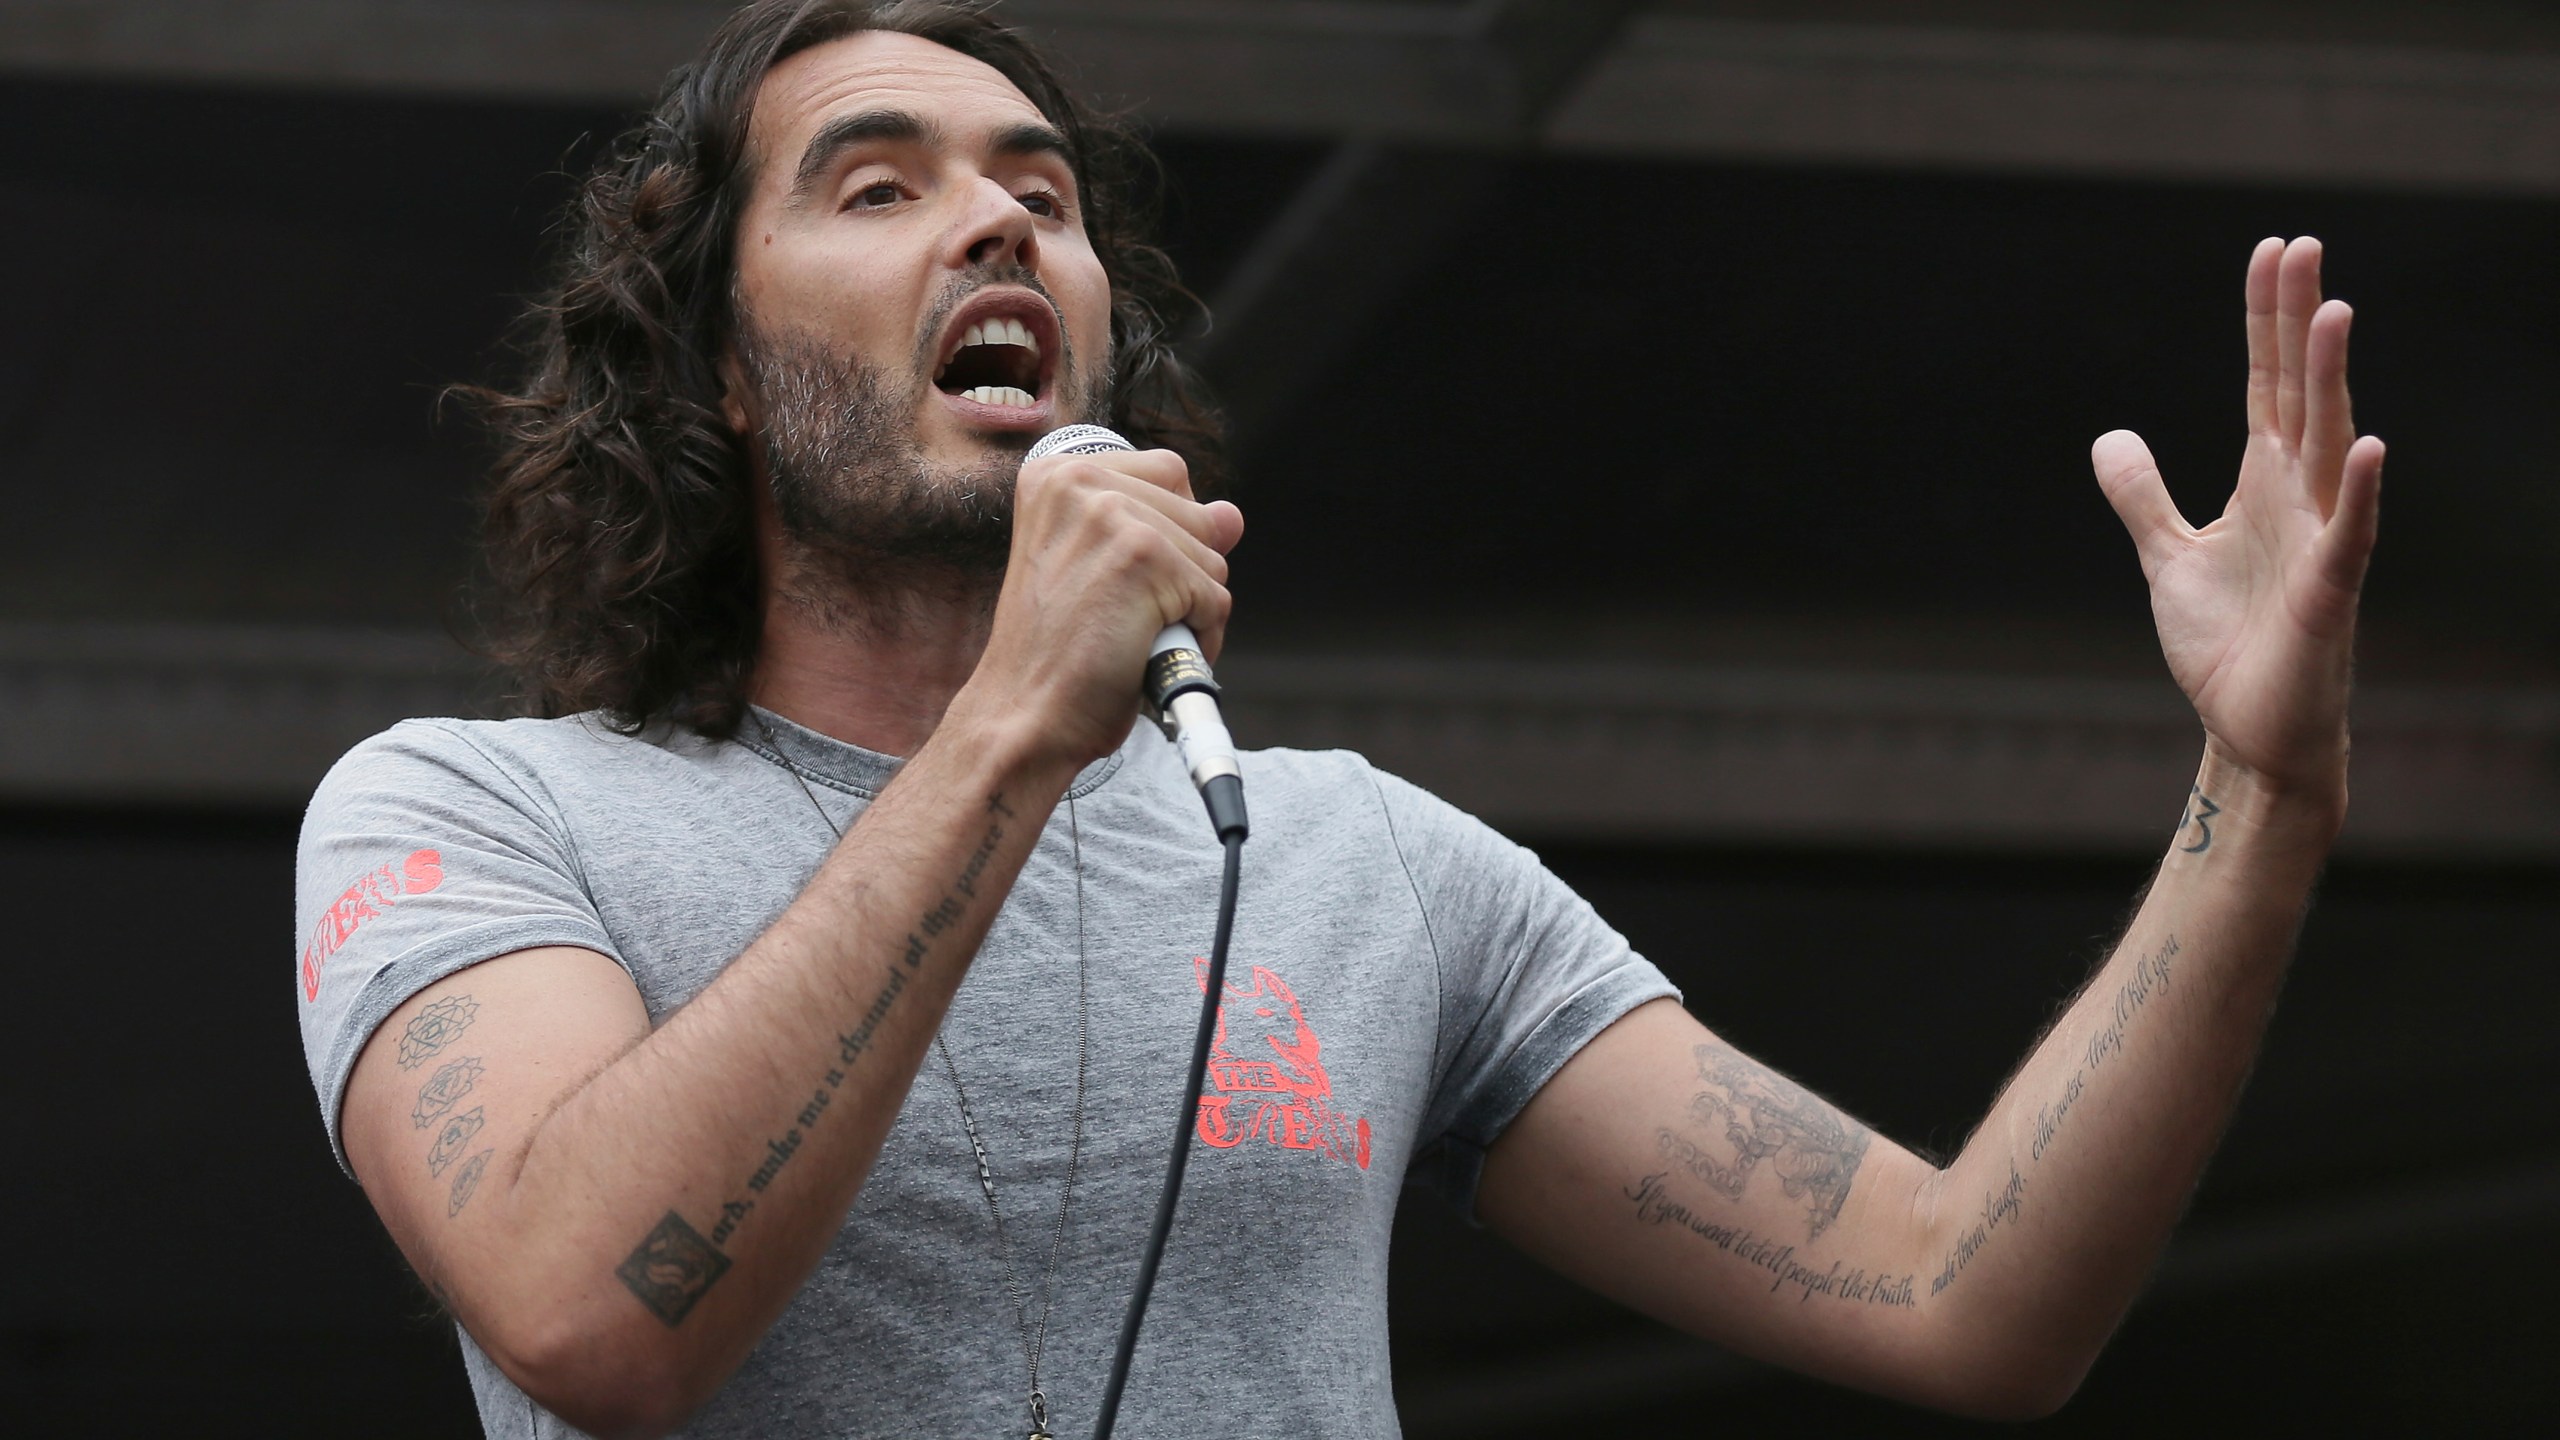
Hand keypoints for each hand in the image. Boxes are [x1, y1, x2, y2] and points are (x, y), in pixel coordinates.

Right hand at [969, 446, 1243, 766]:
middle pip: (1198, 513)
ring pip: (1213, 559)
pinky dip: (1199, 639)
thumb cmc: (1054, 654)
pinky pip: (1216, 599)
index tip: (1124, 575)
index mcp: (1057, 474)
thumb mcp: (1098, 566)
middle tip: (1120, 614)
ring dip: (1189, 610)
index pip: (1170, 473)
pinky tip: (1146, 653)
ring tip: (1130, 635)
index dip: (1169, 531)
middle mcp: (1080, 483)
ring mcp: (1114, 516)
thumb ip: (1164, 527)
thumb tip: (1231, 516)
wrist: (1024, 715)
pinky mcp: (1147, 557)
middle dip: (1182, 574)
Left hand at [2093, 237, 2382, 802]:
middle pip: (2302, 391)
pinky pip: (2349, 534)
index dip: (2267, 319)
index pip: (2267, 382)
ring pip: (2328, 443)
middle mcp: (2299, 497)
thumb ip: (2143, 496)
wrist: (2249, 728)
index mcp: (2263, 482)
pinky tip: (2366, 445)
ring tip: (2333, 310)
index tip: (2273, 251)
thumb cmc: (2225, 643)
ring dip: (2331, 379)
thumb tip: (2110, 437)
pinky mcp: (2329, 592)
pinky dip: (2356, 491)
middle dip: (2299, 322)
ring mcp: (2320, 540)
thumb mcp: (2167, 557)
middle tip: (2302, 246)